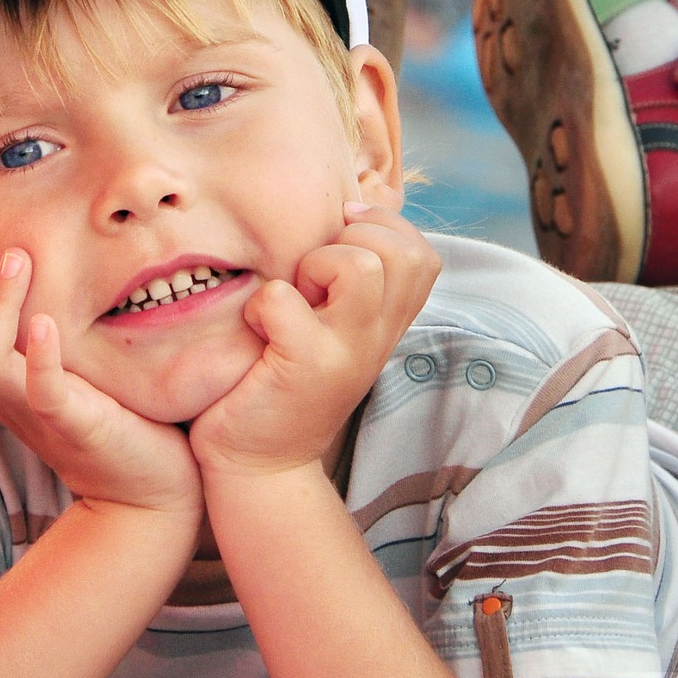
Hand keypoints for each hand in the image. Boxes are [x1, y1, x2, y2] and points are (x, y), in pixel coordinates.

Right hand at [0, 239, 202, 519]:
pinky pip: (42, 393)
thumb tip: (32, 281)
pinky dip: (40, 357)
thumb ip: (37, 339)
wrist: (148, 490)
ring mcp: (36, 413)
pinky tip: (48, 323)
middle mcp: (5, 399)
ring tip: (18, 260)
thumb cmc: (111, 420)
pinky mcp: (75, 425)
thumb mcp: (62, 373)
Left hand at [191, 189, 440, 479]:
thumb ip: (348, 286)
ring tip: (293, 297)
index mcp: (387, 326)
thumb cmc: (282, 385)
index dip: (383, 231)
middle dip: (349, 240)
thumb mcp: (331, 332)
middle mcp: (377, 338)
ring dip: (315, 264)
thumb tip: (354, 209)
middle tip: (313, 277)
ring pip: (360, 266)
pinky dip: (260, 305)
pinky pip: (283, 300)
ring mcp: (346, 355)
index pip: (423, 255)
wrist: (257, 467)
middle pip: (400, 251)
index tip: (338, 243)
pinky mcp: (303, 367)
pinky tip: (255, 329)